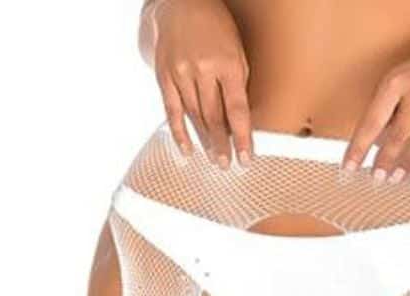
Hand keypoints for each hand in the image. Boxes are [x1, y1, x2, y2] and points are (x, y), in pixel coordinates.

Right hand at [148, 0, 251, 165]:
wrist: (178, 4)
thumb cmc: (215, 28)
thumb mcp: (236, 51)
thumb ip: (237, 84)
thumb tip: (238, 121)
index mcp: (226, 63)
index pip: (237, 110)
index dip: (241, 138)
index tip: (245, 159)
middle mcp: (202, 69)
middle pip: (214, 117)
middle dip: (222, 145)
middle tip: (227, 165)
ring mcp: (180, 73)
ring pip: (194, 117)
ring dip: (204, 142)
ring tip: (214, 160)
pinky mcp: (164, 76)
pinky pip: (171, 111)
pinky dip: (179, 133)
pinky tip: (187, 150)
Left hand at [343, 22, 409, 180]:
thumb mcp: (405, 75)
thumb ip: (392, 105)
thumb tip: (375, 141)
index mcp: (397, 81)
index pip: (372, 121)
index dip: (359, 148)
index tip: (349, 168)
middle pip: (396, 136)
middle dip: (384, 161)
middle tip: (377, 178)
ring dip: (406, 164)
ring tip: (397, 178)